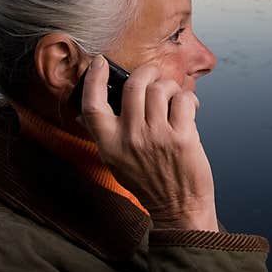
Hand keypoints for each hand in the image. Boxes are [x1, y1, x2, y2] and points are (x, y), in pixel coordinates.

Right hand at [77, 55, 218, 231]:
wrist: (178, 209)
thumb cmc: (148, 183)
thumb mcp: (116, 162)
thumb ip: (103, 135)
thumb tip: (81, 112)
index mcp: (109, 145)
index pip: (92, 104)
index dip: (94, 79)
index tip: (101, 63)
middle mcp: (130, 139)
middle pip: (134, 85)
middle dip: (147, 71)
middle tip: (153, 74)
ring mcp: (157, 138)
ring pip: (161, 89)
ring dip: (170, 86)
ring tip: (174, 97)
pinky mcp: (182, 138)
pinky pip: (183, 100)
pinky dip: (188, 99)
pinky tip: (189, 108)